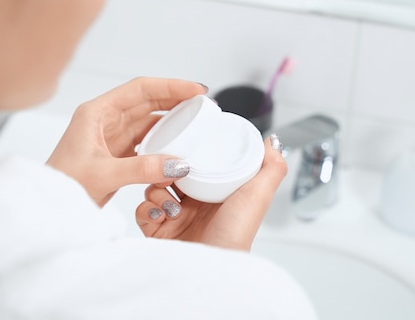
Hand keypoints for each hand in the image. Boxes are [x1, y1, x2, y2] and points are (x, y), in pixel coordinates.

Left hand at [47, 77, 207, 205]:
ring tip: (196, 120)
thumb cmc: (62, 186)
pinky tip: (179, 143)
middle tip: (203, 103)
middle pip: (147, 100)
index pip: (140, 89)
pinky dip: (164, 139)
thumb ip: (142, 168)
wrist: (49, 207)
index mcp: (96, 113)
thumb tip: (178, 163)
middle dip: (176, 99)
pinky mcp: (117, 153)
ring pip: (148, 119)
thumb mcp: (103, 175)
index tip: (195, 90)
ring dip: (172, 119)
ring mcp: (112, 136)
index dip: (170, 86)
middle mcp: (105, 119)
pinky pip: (146, 139)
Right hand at [135, 134, 286, 250]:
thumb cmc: (236, 235)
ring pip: (153, 190)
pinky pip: (142, 211)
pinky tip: (161, 215)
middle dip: (166, 169)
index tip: (184, 146)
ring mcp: (175, 218)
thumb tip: (272, 142)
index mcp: (215, 194)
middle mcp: (194, 205)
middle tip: (171, 173)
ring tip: (170, 204)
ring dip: (156, 191)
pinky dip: (147, 210)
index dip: (189, 154)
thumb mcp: (259, 196)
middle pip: (171, 174)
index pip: (197, 165)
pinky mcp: (158, 232)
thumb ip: (271, 168)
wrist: (211, 272)